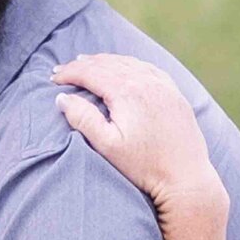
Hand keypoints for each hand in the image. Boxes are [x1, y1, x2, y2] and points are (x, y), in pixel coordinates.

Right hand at [53, 54, 230, 239]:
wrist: (186, 179)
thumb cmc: (144, 167)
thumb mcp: (107, 146)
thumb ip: (83, 119)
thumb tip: (62, 98)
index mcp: (128, 92)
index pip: (91, 72)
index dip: (69, 73)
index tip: (52, 78)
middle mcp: (147, 82)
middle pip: (109, 64)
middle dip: (83, 65)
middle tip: (63, 70)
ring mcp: (165, 87)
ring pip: (129, 63)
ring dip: (106, 61)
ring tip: (87, 63)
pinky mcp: (176, 95)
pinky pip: (148, 68)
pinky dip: (129, 64)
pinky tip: (123, 68)